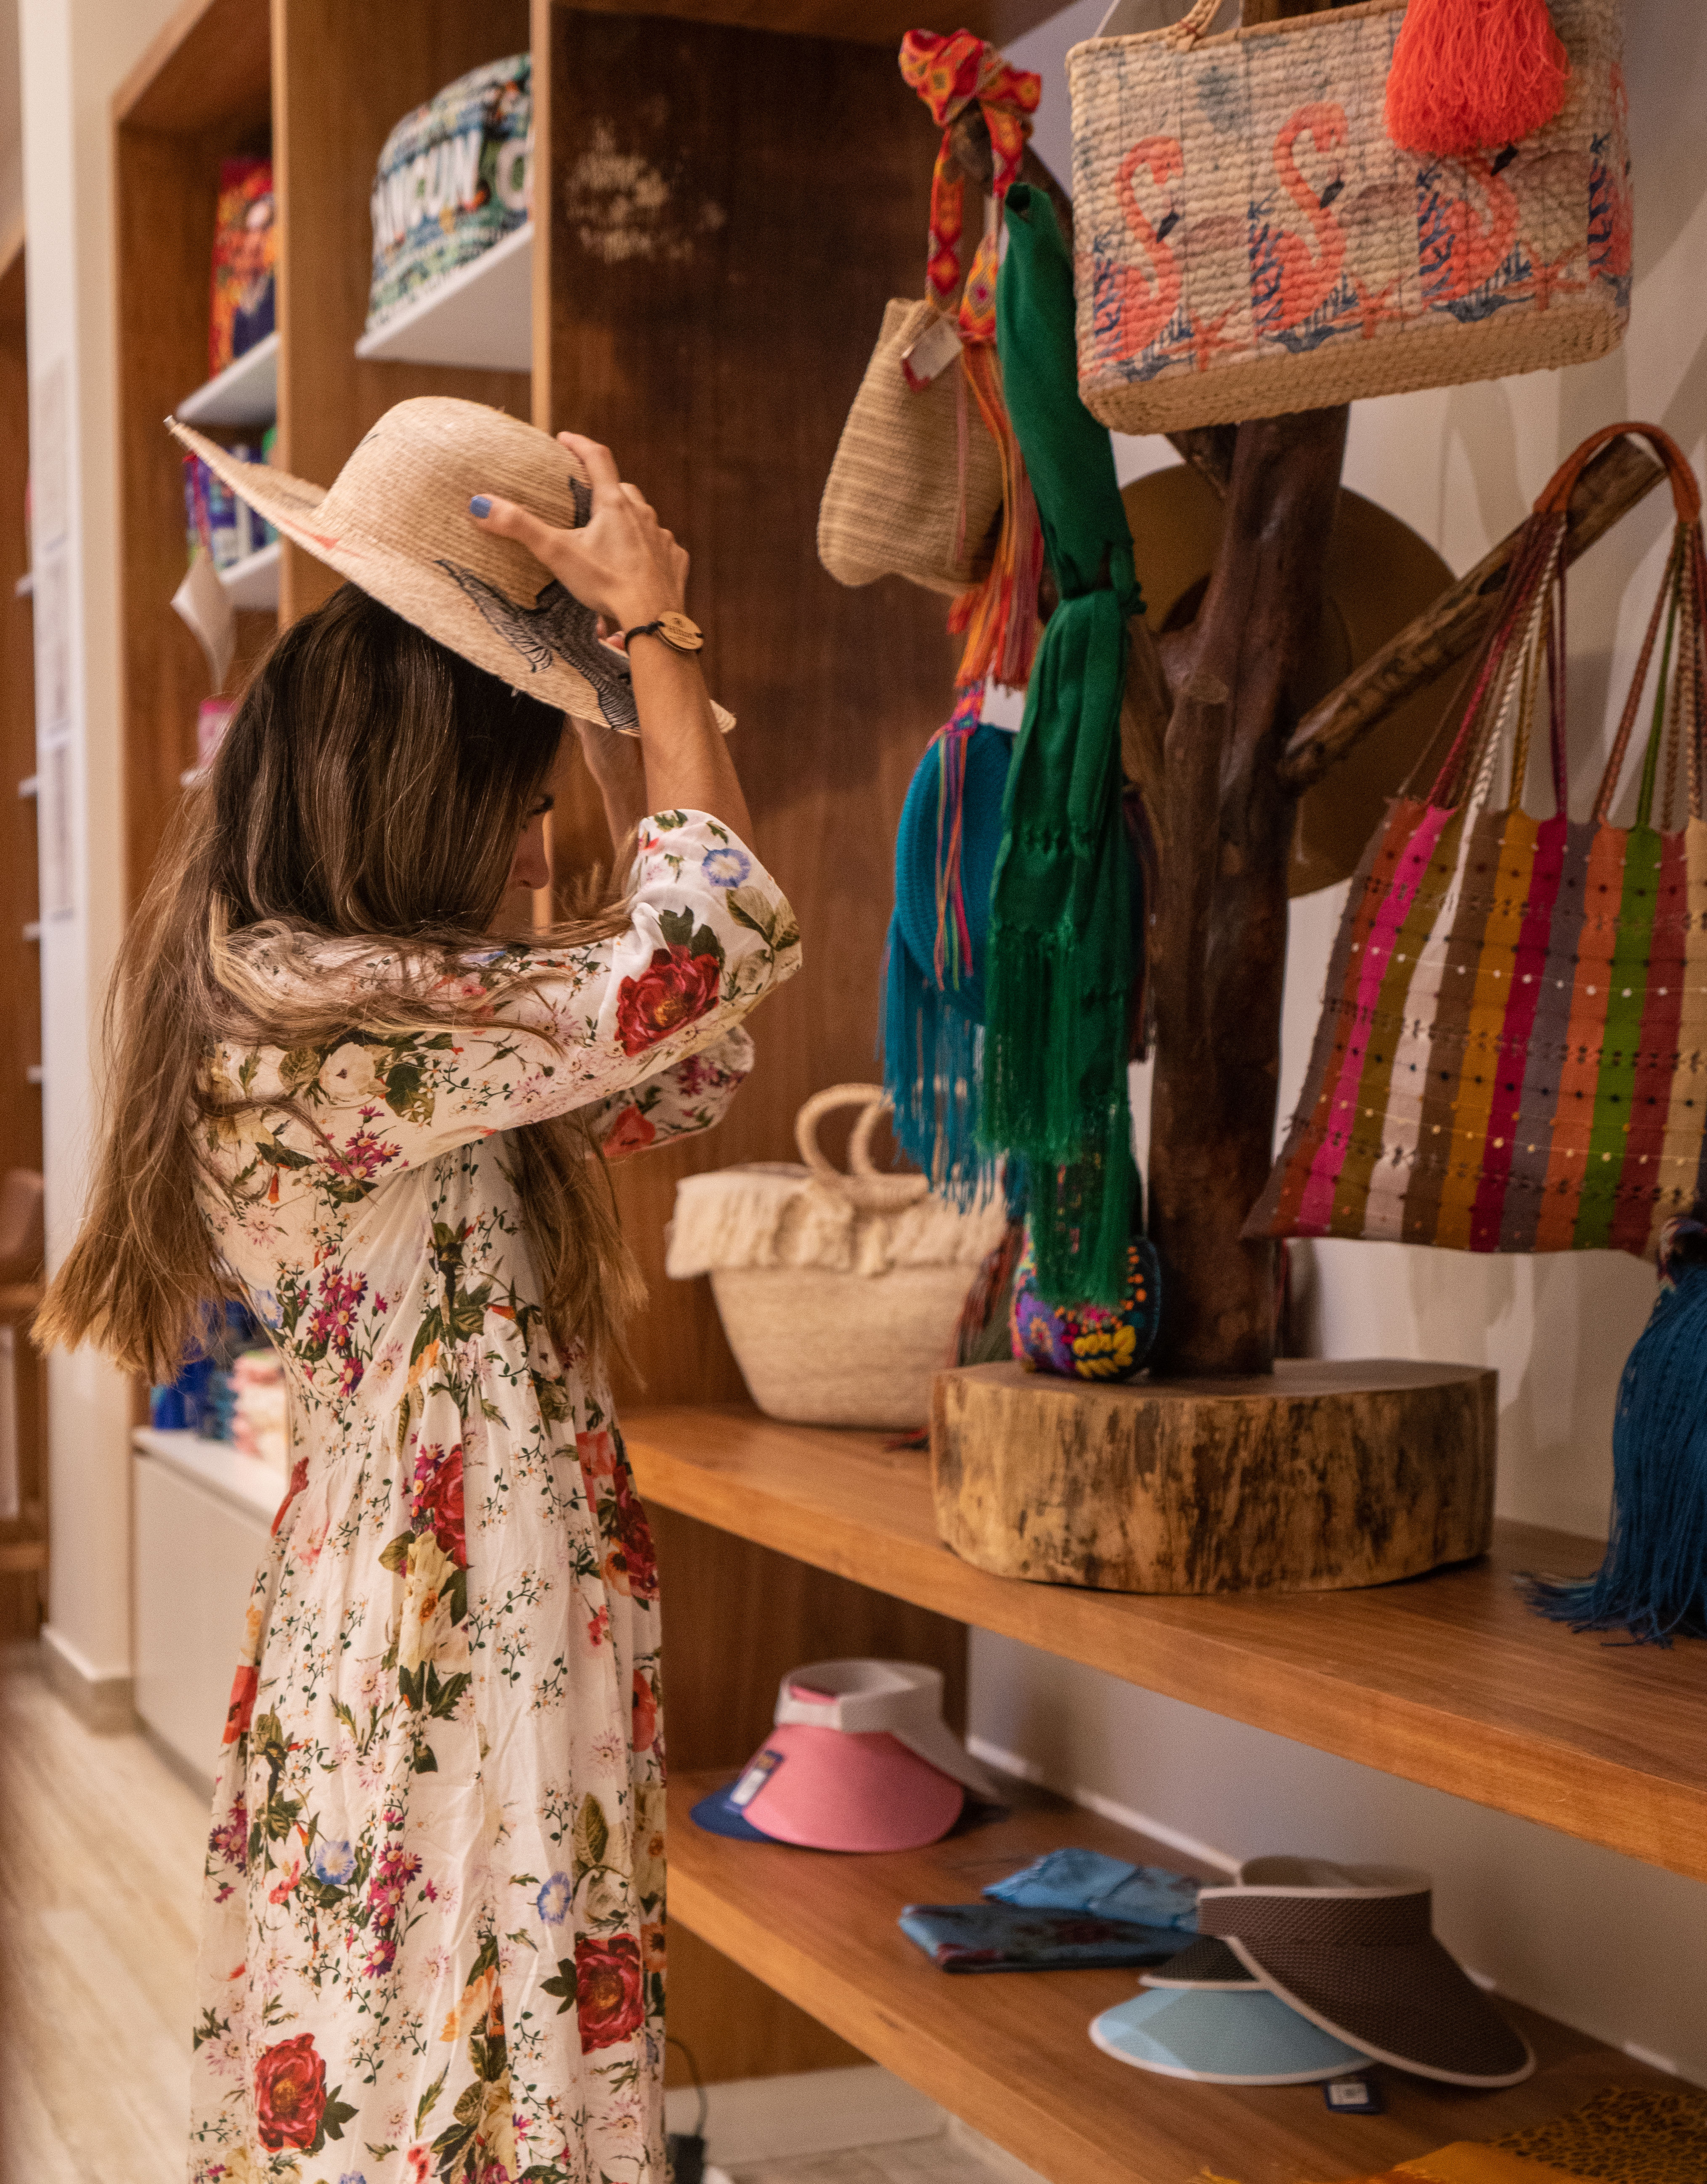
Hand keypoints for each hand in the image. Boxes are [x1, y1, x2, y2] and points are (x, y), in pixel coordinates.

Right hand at [470, 433, 687, 631]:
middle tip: (587, 495)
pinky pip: (661, 547)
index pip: (597, 457)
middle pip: (622, 488)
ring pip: (644, 517)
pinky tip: (638, 562)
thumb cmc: (606, 584)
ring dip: (628, 519)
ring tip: (610, 534)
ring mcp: (662, 538)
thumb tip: (480, 504)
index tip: (564, 439)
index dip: (579, 444)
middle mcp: (643, 514)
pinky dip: (648, 549)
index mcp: (614, 504)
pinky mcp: (675, 562)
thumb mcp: (557, 553)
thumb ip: (520, 527)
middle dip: (604, 487)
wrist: (653, 618)